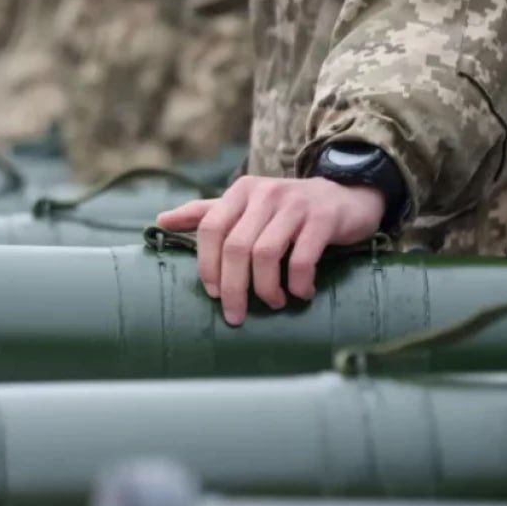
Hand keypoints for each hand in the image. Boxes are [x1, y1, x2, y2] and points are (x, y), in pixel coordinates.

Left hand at [156, 176, 383, 325]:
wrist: (346, 196)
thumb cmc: (286, 211)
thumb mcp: (245, 206)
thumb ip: (205, 214)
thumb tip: (160, 221)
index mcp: (241, 191)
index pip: (210, 229)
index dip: (207, 265)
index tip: (212, 294)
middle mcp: (265, 193)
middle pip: (235, 247)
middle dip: (232, 287)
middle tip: (236, 314)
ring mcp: (295, 204)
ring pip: (266, 254)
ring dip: (266, 288)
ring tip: (273, 303)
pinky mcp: (323, 218)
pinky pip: (302, 258)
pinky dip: (298, 283)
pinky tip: (300, 293)